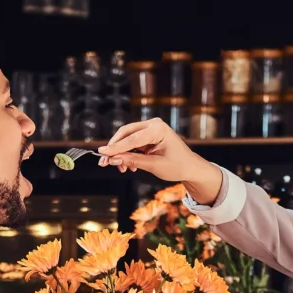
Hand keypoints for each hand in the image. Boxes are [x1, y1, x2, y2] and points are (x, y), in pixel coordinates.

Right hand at [97, 118, 223, 204]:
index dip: (115, 147)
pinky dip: (127, 152)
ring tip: (121, 168)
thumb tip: (113, 160)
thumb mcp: (154, 166)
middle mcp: (153, 124)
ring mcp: (150, 128)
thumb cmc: (177, 166)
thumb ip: (133, 161)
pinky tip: (128, 165)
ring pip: (127, 138)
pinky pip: (132, 142)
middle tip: (105, 162)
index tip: (101, 153)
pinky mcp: (148, 135)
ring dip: (120, 152)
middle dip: (115, 149)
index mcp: (158, 129)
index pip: (132, 138)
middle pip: (126, 133)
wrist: (190, 167)